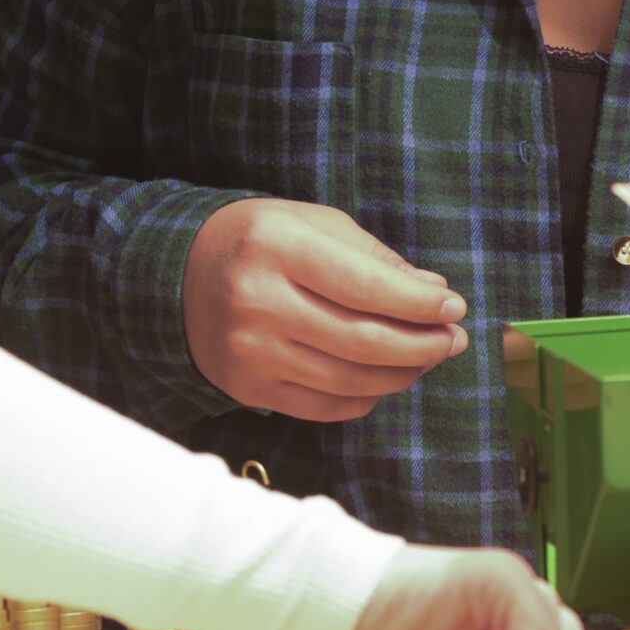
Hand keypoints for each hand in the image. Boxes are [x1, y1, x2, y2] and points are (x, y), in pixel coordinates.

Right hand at [183, 199, 468, 420]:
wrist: (176, 277)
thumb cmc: (259, 241)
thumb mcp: (311, 223)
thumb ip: (373, 256)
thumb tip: (434, 293)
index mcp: (276, 246)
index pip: (365, 285)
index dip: (419, 302)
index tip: (454, 305)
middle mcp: (258, 302)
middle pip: (363, 341)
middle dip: (423, 344)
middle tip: (454, 339)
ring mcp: (250, 352)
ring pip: (350, 380)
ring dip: (403, 373)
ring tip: (429, 357)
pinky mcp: (247, 388)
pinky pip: (325, 406)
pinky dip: (366, 396)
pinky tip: (385, 377)